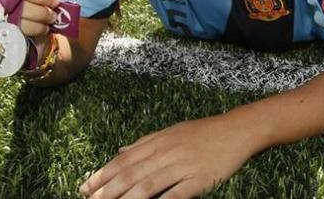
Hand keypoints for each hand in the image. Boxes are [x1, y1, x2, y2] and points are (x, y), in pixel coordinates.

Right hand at [0, 0, 60, 60]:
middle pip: (9, 4)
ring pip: (5, 23)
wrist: (33, 40)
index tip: (54, 1)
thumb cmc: (33, 10)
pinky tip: (29, 40)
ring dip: (31, 26)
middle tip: (51, 16)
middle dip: (37, 10)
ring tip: (43, 28)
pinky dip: (18, 40)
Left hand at [79, 114, 259, 197]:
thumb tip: (120, 152)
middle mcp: (167, 152)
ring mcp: (183, 166)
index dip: (102, 175)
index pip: (123, 160)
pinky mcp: (199, 180)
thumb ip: (145, 143)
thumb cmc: (204, 132)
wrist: (238, 130)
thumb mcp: (171, 131)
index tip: (85, 188)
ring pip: (148, 185)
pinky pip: (176, 195)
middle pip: (130, 175)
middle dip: (107, 191)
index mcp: (158, 141)